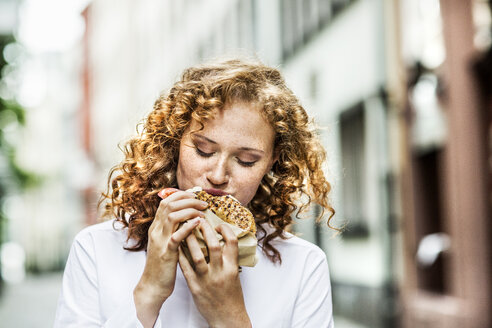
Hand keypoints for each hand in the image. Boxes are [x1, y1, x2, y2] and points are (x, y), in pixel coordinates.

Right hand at [134, 190, 207, 326]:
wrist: (153, 285)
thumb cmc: (163, 264)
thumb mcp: (165, 242)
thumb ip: (172, 229)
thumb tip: (187, 217)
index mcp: (156, 227)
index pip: (166, 202)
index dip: (181, 195)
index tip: (195, 195)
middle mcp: (156, 231)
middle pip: (169, 205)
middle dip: (188, 200)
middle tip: (203, 203)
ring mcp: (160, 241)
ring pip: (172, 216)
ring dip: (190, 210)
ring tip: (203, 213)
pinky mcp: (167, 253)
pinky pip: (176, 236)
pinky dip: (188, 227)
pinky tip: (198, 224)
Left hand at [178, 221, 251, 327]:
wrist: (227, 318)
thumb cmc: (232, 296)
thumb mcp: (234, 275)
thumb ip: (228, 259)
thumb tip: (222, 241)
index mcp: (232, 267)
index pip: (231, 242)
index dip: (225, 230)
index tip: (218, 224)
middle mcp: (220, 272)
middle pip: (213, 245)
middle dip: (205, 230)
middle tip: (198, 219)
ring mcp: (207, 280)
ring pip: (197, 255)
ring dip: (190, 240)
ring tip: (184, 229)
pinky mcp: (195, 287)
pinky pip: (186, 268)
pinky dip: (180, 256)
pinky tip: (176, 247)